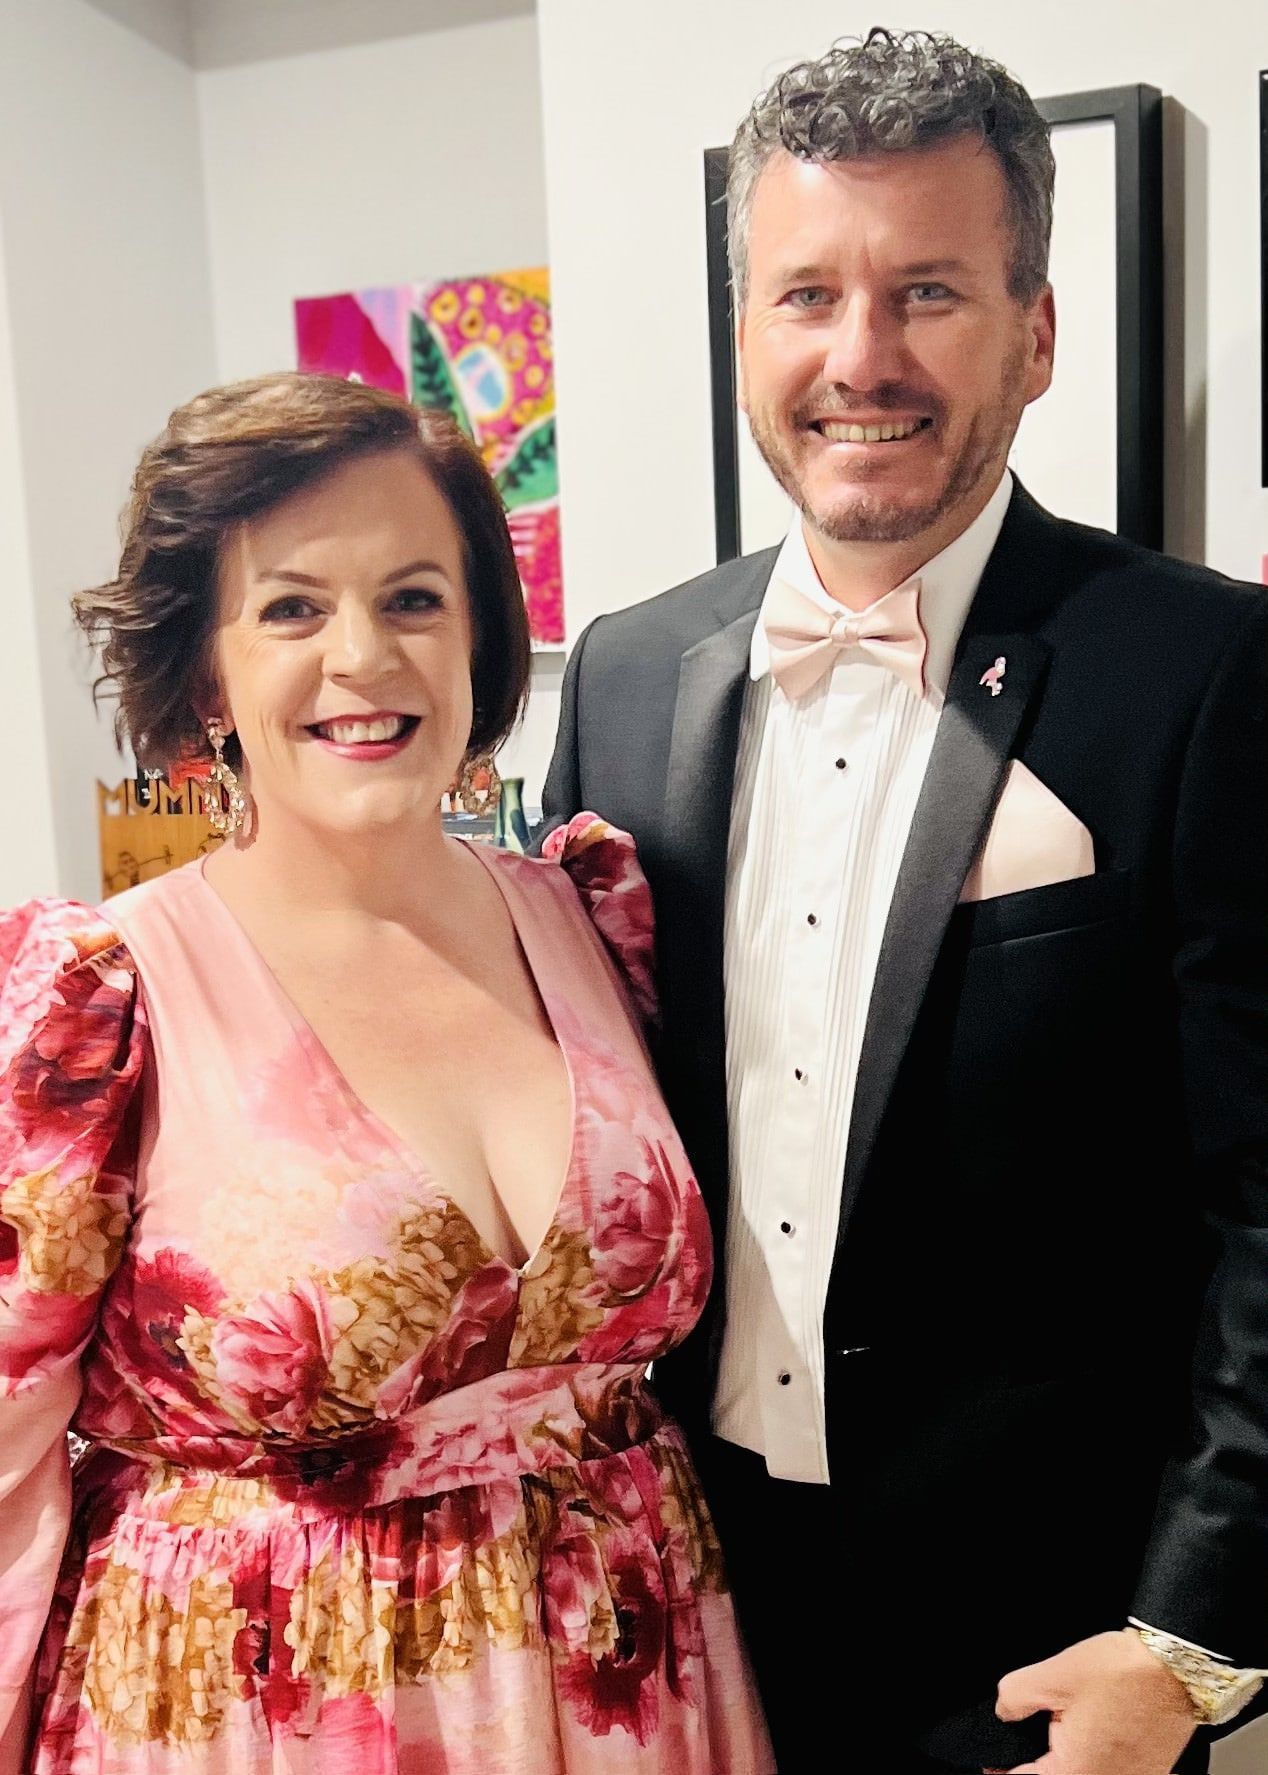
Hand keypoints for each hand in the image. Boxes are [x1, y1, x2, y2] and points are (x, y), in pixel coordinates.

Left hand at [989, 1629, 1196, 1773]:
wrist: (1178, 1666)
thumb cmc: (1126, 1672)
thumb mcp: (1053, 1675)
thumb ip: (1015, 1697)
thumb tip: (1003, 1711)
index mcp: (1078, 1774)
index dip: (1002, 1768)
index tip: (992, 1762)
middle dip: (1041, 1760)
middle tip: (1043, 1725)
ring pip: (1085, 1772)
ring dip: (1071, 1756)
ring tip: (1072, 1722)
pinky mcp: (1148, 1773)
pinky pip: (1111, 1769)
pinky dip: (1098, 1754)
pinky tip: (1098, 1729)